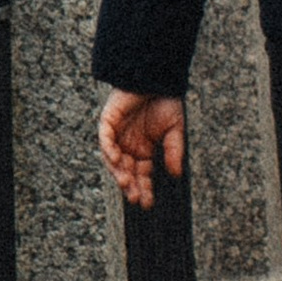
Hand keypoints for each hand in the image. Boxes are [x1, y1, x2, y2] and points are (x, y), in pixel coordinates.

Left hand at [99, 90, 184, 208]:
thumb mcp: (175, 130)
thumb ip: (173, 151)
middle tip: (136, 199)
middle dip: (131, 186)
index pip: (142, 174)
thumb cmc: (166, 101)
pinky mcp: (108, 122)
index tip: (148, 203)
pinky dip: (109, 151)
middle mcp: (128, 145)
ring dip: (118, 173)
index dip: (145, 188)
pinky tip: (116, 160)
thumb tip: (176, 174)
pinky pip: (105, 140)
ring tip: (127, 185)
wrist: (156, 77)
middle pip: (127, 171)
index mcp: (144, 149)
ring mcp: (117, 134)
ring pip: (113, 160)